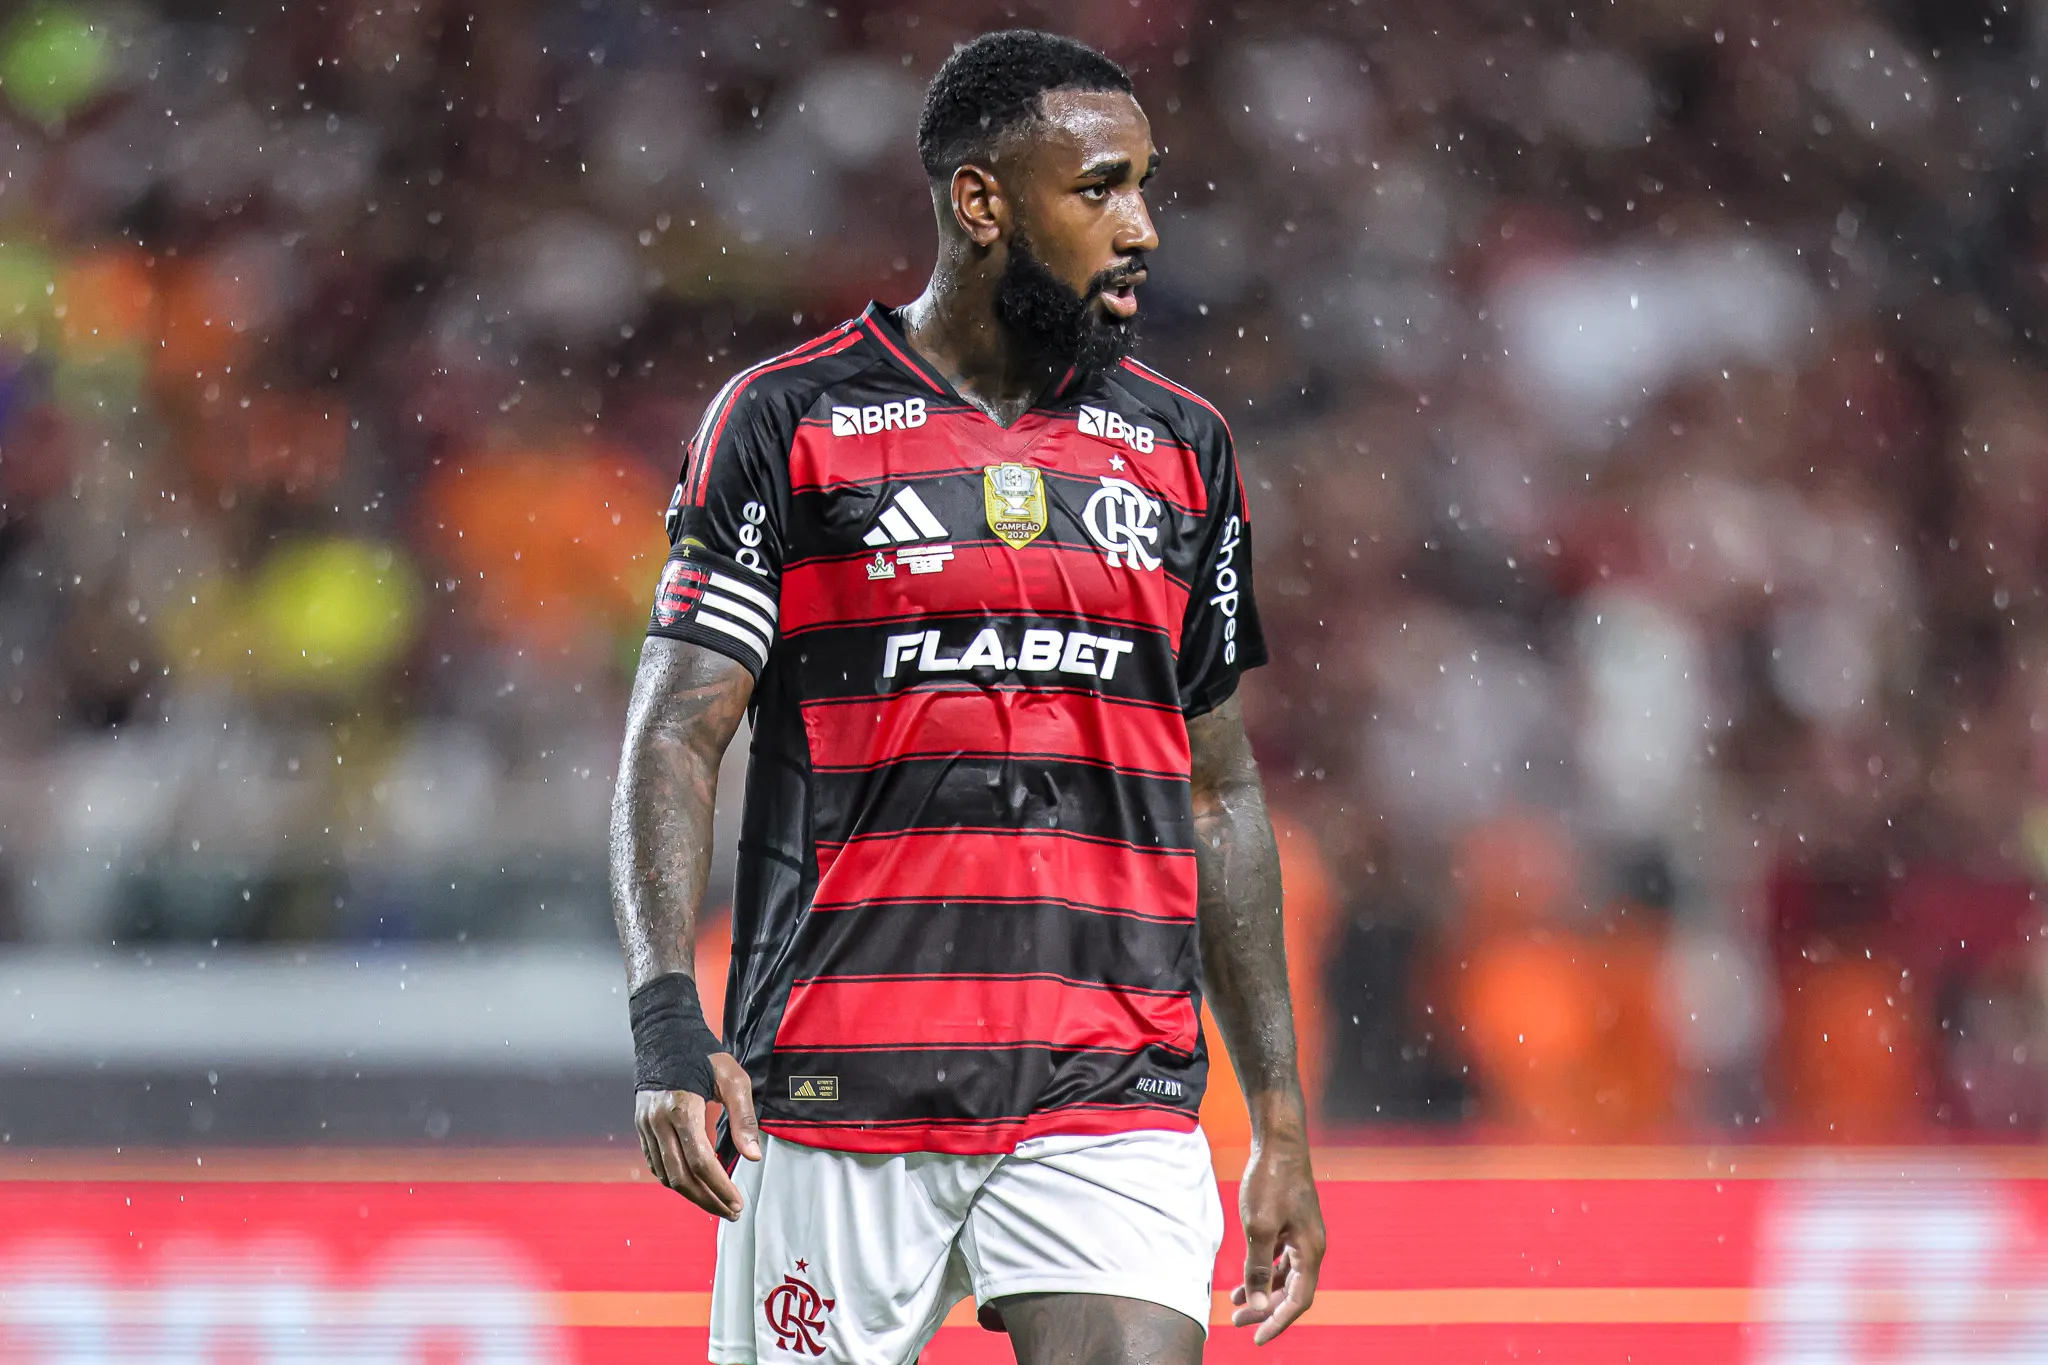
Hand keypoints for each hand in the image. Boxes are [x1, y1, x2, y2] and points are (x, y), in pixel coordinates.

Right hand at [635, 1053, 761, 1219]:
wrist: (665, 1035)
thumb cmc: (704, 1055)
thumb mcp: (733, 1080)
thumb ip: (744, 1119)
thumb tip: (753, 1156)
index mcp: (681, 1109)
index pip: (700, 1162)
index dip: (720, 1186)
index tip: (738, 1202)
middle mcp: (658, 1122)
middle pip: (680, 1177)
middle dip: (707, 1199)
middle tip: (732, 1212)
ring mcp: (646, 1126)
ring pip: (666, 1175)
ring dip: (691, 1195)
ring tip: (717, 1203)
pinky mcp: (641, 1128)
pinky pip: (656, 1164)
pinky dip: (675, 1179)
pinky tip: (695, 1184)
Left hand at [1229, 1127, 1324, 1343]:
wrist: (1278, 1141)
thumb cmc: (1270, 1181)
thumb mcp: (1259, 1228)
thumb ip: (1259, 1269)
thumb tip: (1259, 1307)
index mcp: (1310, 1251)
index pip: (1297, 1300)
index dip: (1277, 1322)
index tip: (1256, 1339)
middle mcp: (1311, 1245)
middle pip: (1291, 1290)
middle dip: (1266, 1309)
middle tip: (1238, 1322)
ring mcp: (1302, 1234)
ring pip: (1284, 1275)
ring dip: (1262, 1291)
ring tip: (1236, 1304)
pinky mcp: (1291, 1223)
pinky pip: (1280, 1257)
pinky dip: (1263, 1270)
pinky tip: (1245, 1277)